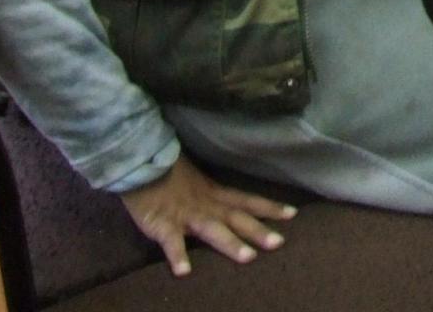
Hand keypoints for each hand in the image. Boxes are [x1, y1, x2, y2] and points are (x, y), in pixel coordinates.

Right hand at [119, 154, 294, 275]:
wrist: (140, 161)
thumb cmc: (167, 171)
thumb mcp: (196, 182)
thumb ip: (211, 193)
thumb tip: (227, 202)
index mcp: (214, 193)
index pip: (247, 200)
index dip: (269, 207)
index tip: (293, 214)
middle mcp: (206, 205)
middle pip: (237, 218)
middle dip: (258, 231)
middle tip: (279, 243)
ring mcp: (185, 215)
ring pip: (212, 230)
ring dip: (230, 244)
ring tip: (248, 258)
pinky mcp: (162, 224)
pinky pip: (171, 242)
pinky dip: (178, 256)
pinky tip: (184, 271)